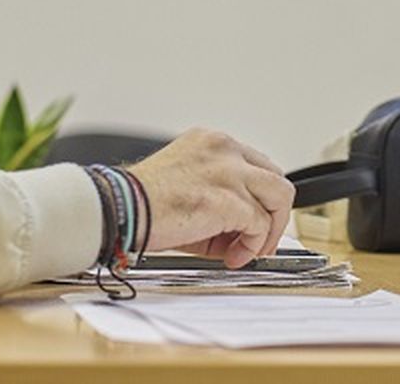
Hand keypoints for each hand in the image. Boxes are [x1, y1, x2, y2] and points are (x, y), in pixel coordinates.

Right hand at [127, 127, 293, 266]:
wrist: (120, 209)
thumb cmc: (142, 202)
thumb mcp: (188, 190)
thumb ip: (221, 201)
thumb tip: (243, 234)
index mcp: (212, 142)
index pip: (256, 166)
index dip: (260, 199)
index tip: (254, 221)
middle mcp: (225, 150)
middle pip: (275, 179)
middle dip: (273, 215)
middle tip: (259, 240)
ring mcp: (229, 172)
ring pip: (279, 198)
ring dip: (269, 231)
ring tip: (250, 250)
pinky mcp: (228, 199)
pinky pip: (259, 225)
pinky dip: (251, 246)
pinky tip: (234, 256)